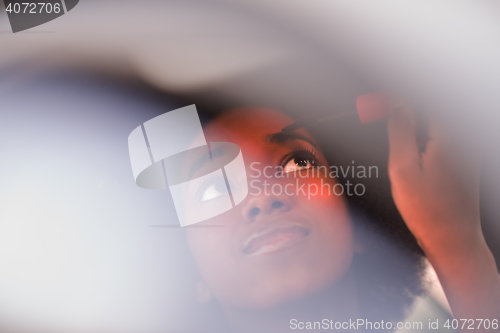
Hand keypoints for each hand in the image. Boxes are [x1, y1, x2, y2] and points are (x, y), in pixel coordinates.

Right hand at [387, 102, 480, 250]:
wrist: (453, 239)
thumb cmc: (428, 211)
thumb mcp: (403, 168)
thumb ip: (400, 130)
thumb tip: (397, 101)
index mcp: (450, 136)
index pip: (426, 99)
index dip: (401, 95)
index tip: (382, 99)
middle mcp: (464, 139)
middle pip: (431, 110)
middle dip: (405, 108)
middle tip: (381, 113)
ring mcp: (467, 150)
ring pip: (435, 124)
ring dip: (413, 122)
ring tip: (393, 135)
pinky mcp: (464, 160)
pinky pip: (441, 137)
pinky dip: (422, 136)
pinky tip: (409, 150)